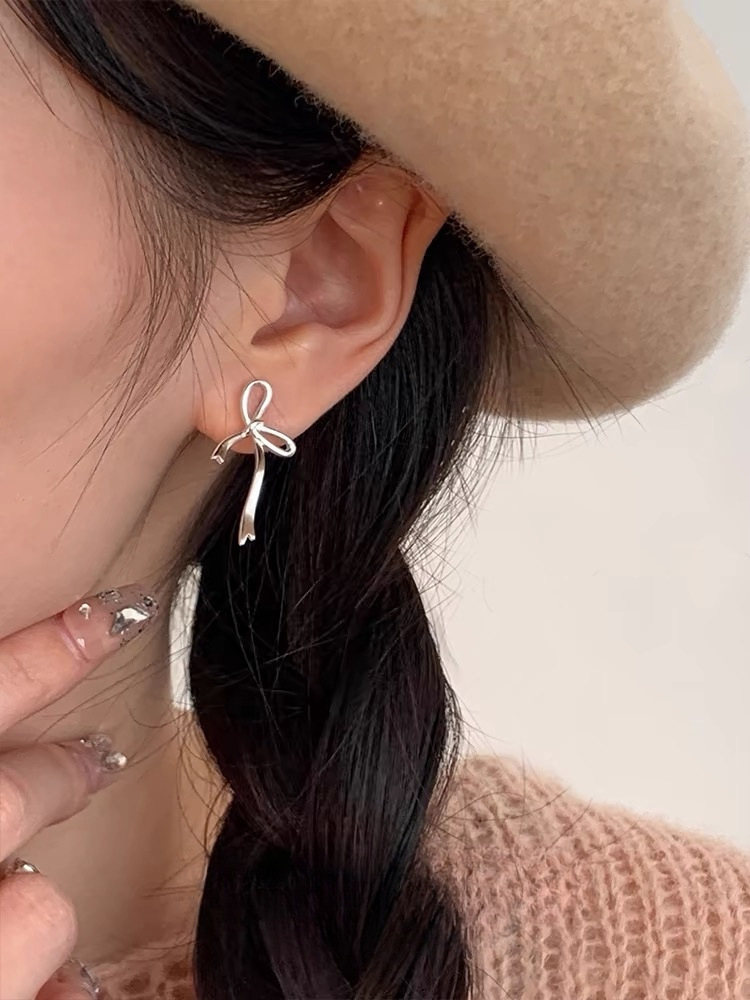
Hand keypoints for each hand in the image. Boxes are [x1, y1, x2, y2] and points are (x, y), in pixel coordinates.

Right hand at [0, 585, 158, 999]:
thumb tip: (5, 817)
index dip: (57, 647)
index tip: (123, 612)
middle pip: (15, 794)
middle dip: (65, 770)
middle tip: (103, 755)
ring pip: (39, 913)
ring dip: (32, 920)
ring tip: (21, 914)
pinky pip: (52, 999)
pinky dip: (53, 995)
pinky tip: (57, 988)